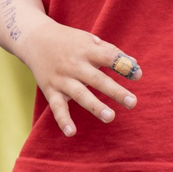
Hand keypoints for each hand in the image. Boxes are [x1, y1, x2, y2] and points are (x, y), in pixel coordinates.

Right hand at [15, 20, 138, 136]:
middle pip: (97, 79)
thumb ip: (111, 52)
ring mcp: (62, 79)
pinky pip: (57, 108)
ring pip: (80, 94)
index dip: (123, 65)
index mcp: (86, 50)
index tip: (137, 75)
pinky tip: (71, 133)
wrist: (34, 38)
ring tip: (110, 117)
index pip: (108, 57)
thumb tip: (134, 66)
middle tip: (133, 103)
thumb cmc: (69, 41)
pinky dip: (63, 120)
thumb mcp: (89, 40)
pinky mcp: (50, 90)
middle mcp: (74, 65)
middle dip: (115, 91)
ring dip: (95, 106)